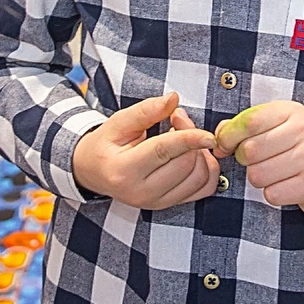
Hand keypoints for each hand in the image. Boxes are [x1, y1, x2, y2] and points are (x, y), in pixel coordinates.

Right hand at [73, 91, 220, 212]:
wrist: (94, 172)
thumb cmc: (106, 145)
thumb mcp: (118, 122)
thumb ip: (146, 110)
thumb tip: (173, 99)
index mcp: (124, 171)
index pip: (163, 152)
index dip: (189, 139)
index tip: (208, 134)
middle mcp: (141, 192)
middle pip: (185, 165)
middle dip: (191, 137)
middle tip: (177, 119)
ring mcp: (157, 202)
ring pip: (198, 178)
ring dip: (201, 153)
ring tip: (182, 137)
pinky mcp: (169, 205)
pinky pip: (203, 189)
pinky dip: (208, 170)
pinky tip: (195, 155)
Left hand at [216, 100, 303, 220]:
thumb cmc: (299, 149)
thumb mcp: (276, 128)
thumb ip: (244, 127)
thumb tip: (218, 139)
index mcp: (291, 111)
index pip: (248, 122)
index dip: (229, 138)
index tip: (226, 146)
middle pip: (249, 151)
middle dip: (247, 162)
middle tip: (262, 162)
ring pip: (258, 175)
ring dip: (261, 180)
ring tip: (277, 174)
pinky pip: (272, 194)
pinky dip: (274, 194)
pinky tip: (287, 186)